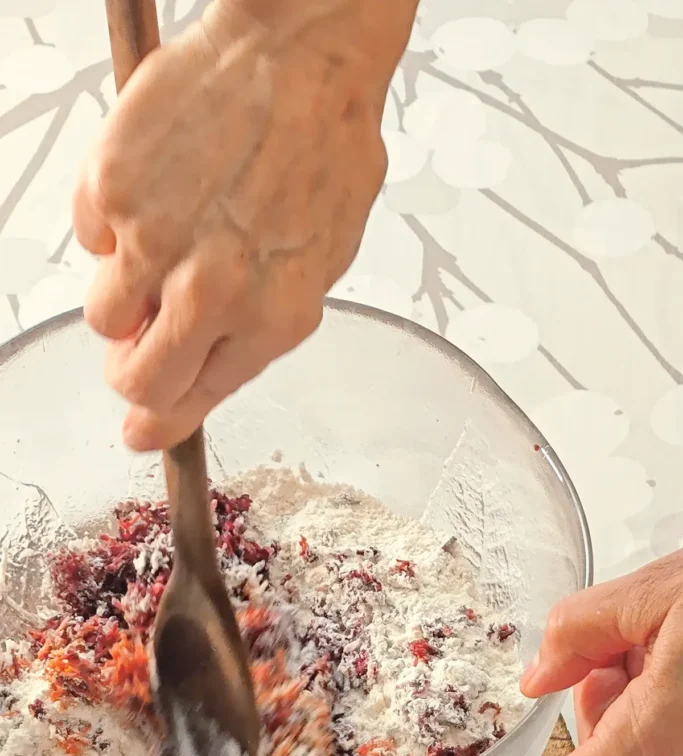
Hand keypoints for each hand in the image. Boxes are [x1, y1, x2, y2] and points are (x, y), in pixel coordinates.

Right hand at [73, 0, 416, 449]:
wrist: (302, 55)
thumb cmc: (324, 149)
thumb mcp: (319, 259)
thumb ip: (259, 321)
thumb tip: (207, 360)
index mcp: (271, 320)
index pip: (193, 402)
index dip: (159, 424)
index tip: (141, 433)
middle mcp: (210, 296)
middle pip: (137, 378)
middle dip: (130, 373)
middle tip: (133, 351)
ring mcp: (155, 243)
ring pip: (103, 317)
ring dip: (120, 297)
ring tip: (155, 250)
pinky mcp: (114, 191)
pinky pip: (88, 237)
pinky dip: (111, 224)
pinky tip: (154, 190)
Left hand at [431, 551, 682, 755]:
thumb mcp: (660, 592)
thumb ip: (578, 631)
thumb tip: (536, 675)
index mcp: (649, 739)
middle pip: (591, 732)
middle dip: (600, 677)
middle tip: (647, 630)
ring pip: (627, 726)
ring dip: (636, 677)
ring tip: (680, 637)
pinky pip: (660, 731)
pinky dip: (661, 691)